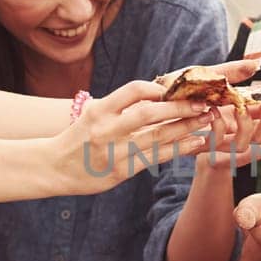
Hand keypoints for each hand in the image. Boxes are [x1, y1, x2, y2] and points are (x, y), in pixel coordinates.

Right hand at [48, 80, 212, 194]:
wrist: (53, 168)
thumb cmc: (79, 138)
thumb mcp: (93, 115)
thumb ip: (120, 106)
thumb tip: (157, 93)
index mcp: (99, 110)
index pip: (132, 90)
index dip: (157, 88)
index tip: (176, 89)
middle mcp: (106, 129)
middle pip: (149, 114)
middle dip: (180, 107)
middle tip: (203, 103)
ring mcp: (113, 151)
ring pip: (157, 136)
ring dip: (185, 127)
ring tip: (206, 120)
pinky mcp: (120, 172)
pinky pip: (155, 158)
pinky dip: (178, 149)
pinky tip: (195, 142)